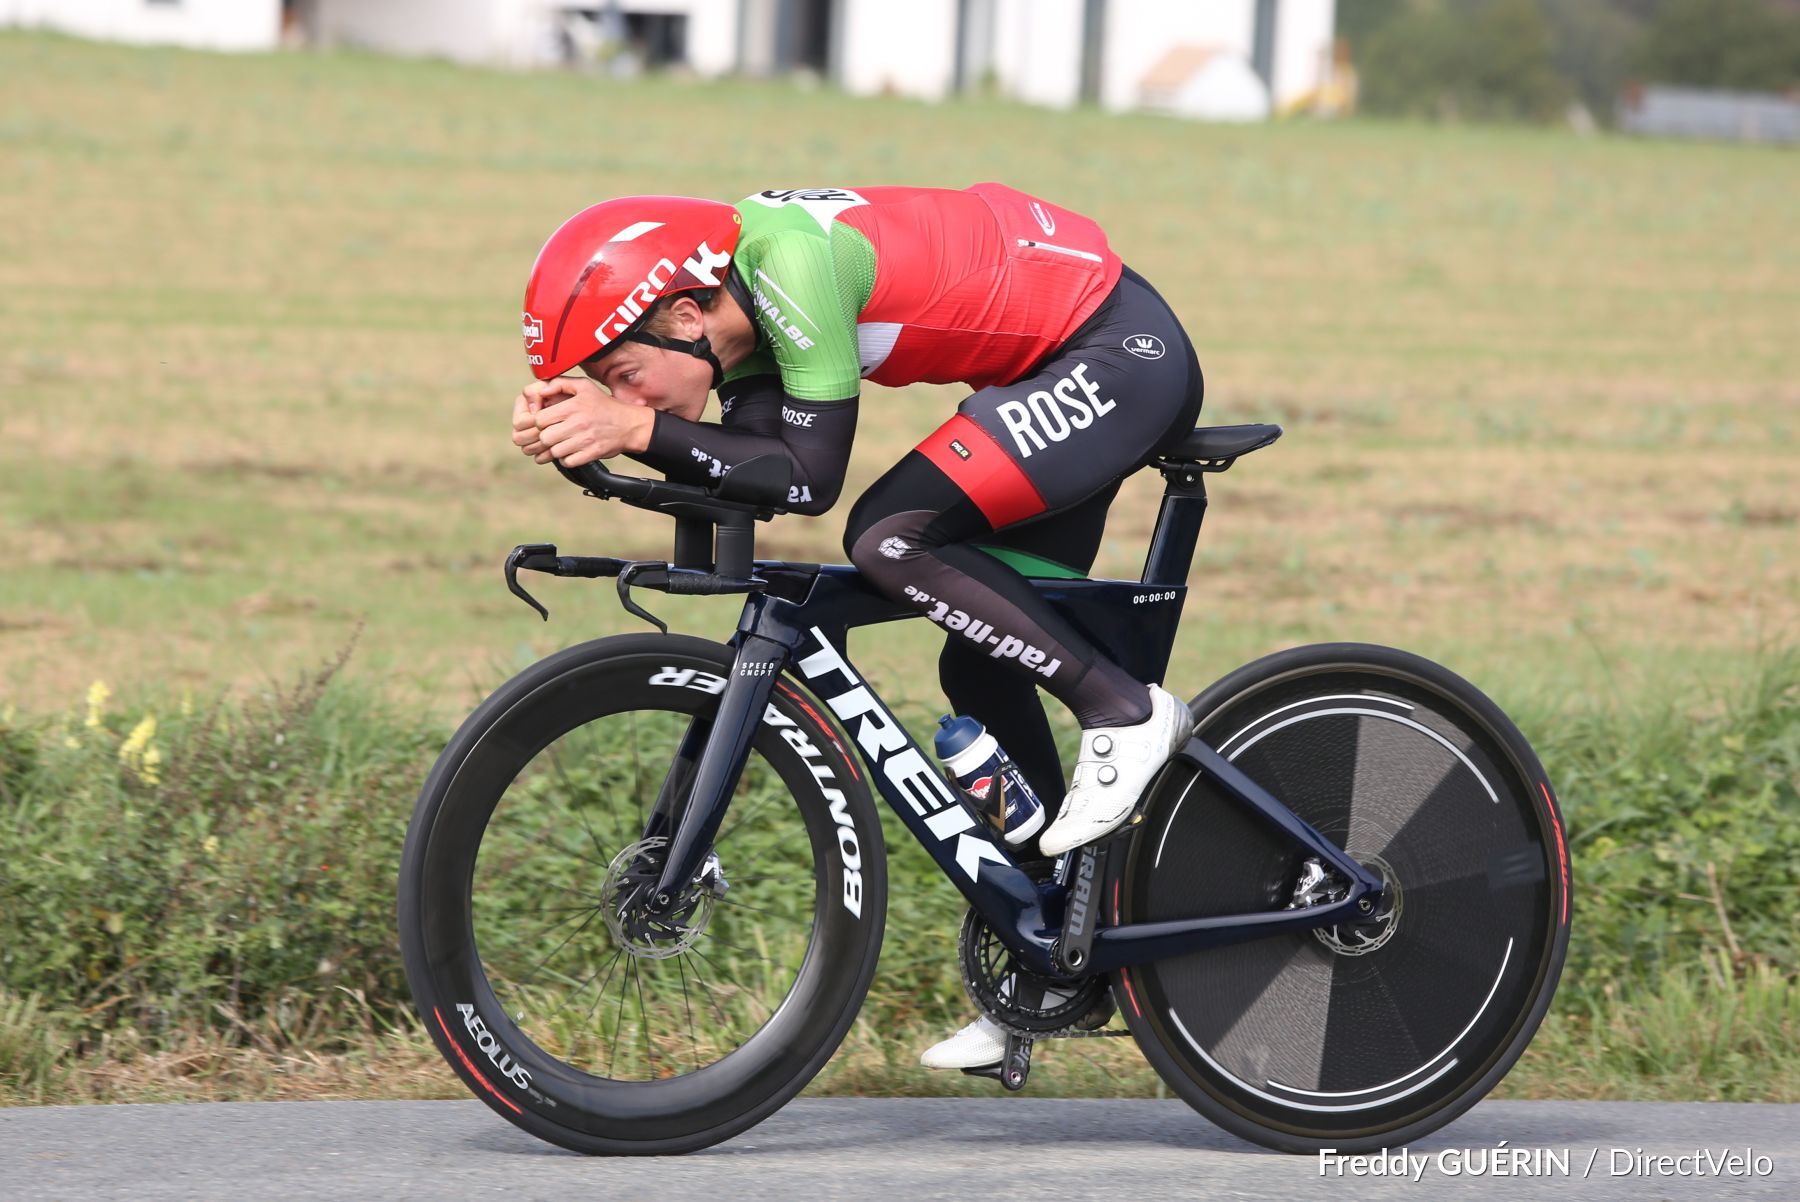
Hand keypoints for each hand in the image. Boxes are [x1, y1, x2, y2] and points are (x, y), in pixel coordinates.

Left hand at [510, 379, 653, 466]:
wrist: (629, 424)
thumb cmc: (604, 405)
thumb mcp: (584, 386)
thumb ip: (560, 383)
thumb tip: (541, 392)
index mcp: (573, 406)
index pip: (540, 419)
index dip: (539, 422)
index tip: (547, 422)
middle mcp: (578, 423)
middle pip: (545, 437)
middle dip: (546, 437)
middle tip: (552, 434)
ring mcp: (585, 440)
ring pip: (554, 451)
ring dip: (555, 449)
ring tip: (561, 443)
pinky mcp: (591, 454)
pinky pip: (568, 462)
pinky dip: (566, 459)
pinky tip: (570, 451)